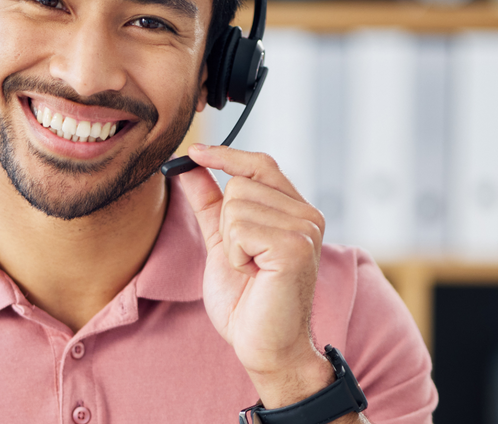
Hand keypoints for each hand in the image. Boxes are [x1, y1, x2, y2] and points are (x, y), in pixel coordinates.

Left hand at [178, 143, 335, 408]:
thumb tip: (190, 167)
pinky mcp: (295, 247)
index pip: (261, 164)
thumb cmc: (247, 301)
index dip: (227, 155)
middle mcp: (308, 215)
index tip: (194, 153)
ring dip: (231, 243)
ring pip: (237, 204)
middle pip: (241, 182)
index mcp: (295, 211)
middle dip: (227, 222)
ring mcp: (305, 229)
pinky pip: (240, 228)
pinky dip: (235, 254)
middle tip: (244, 260)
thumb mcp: (223, 243)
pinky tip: (253, 275)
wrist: (262, 345)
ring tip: (251, 269)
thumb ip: (210, 203)